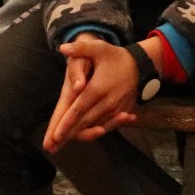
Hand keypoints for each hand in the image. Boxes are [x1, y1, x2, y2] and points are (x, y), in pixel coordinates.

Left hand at [44, 37, 140, 152]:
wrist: (141, 66)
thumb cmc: (116, 57)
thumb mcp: (99, 48)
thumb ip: (81, 48)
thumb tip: (62, 48)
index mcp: (98, 88)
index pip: (79, 109)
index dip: (67, 123)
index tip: (56, 135)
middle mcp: (107, 103)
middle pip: (84, 122)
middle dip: (68, 135)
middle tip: (53, 146)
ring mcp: (115, 110)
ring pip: (95, 127)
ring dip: (80, 135)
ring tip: (63, 143)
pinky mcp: (120, 113)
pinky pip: (106, 126)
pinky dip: (95, 132)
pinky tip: (87, 135)